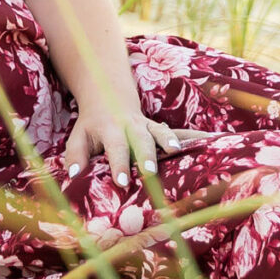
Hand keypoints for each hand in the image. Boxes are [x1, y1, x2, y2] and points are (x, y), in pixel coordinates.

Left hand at [60, 107, 179, 189]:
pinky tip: (205, 140)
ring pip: (159, 132)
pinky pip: (174, 132)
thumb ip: (76, 156)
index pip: (116, 148)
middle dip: (146, 156)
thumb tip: (74, 175)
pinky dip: (188, 136)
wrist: (107, 96)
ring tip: (176, 150)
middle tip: (150, 172)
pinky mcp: (158, 127)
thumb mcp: (78, 137)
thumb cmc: (92, 125)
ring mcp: (147, 125)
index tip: (122, 182)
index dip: (119, 165)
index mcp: (110, 130)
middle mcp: (130, 126)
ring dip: (168, 140)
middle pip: (140, 140)